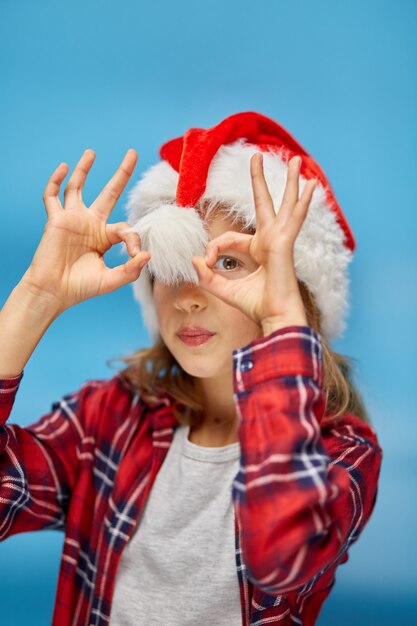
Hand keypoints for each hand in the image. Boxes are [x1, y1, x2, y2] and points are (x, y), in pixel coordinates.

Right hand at [22, 149, 149, 312]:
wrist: (54, 292)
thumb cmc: (81, 288)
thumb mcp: (112, 280)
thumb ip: (131, 270)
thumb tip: (148, 255)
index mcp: (105, 237)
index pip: (125, 228)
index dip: (134, 239)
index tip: (136, 254)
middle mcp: (90, 224)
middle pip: (109, 193)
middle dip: (121, 174)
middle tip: (132, 153)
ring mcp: (72, 219)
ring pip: (77, 187)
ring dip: (84, 169)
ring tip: (92, 152)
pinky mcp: (55, 220)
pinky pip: (52, 196)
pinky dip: (56, 181)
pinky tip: (64, 167)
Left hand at [191, 154, 316, 332]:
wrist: (273, 317)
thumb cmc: (254, 305)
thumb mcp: (223, 288)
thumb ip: (207, 275)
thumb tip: (194, 259)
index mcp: (259, 249)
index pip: (230, 238)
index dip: (215, 248)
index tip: (208, 262)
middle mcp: (271, 240)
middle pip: (265, 204)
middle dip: (259, 180)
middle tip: (255, 156)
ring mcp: (281, 240)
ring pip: (285, 204)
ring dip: (289, 181)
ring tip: (293, 160)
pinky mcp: (285, 244)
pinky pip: (294, 218)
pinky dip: (303, 202)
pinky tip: (312, 186)